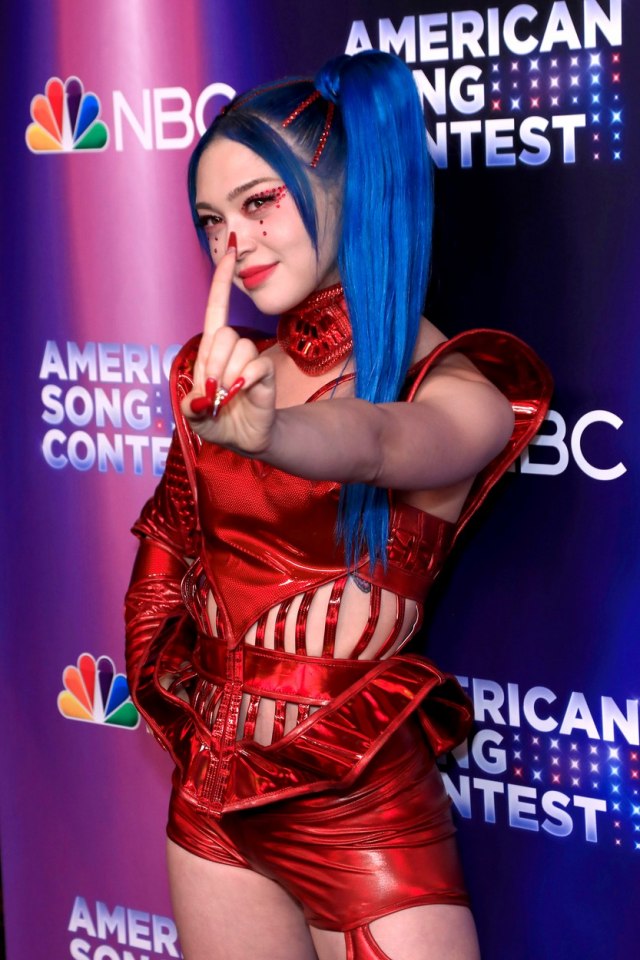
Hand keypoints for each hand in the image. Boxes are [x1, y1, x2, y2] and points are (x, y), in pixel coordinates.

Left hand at [181, 237, 276, 453]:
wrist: (243, 440)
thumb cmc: (216, 421)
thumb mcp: (193, 415)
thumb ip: (190, 404)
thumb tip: (203, 393)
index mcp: (211, 351)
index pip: (216, 309)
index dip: (222, 282)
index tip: (231, 253)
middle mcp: (231, 351)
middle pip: (223, 334)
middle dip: (214, 363)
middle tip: (212, 388)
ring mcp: (249, 362)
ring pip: (240, 349)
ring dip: (228, 376)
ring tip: (227, 396)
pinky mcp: (265, 376)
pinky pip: (255, 366)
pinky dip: (246, 381)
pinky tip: (243, 393)